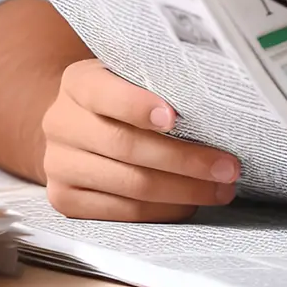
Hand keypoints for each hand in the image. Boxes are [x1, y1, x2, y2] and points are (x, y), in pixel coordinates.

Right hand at [41, 59, 240, 221]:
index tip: (175, 118)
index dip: (138, 106)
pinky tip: (190, 204)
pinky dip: (161, 210)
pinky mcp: (64, 199)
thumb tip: (214, 94)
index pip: (106, 93)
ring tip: (220, 188)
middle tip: (227, 166)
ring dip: (182, 190)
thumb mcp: (130, 74)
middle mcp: (62, 123)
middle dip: (184, 159)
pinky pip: (120, 212)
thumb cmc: (122, 92)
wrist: (78, 123)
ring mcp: (58, 165)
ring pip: (129, 184)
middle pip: (127, 146)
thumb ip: (158, 79)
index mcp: (78, 82)